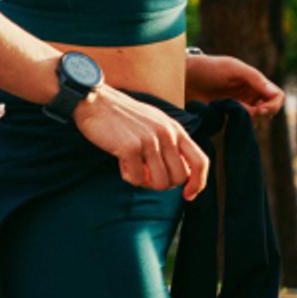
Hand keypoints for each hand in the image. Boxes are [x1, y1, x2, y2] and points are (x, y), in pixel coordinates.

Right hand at [74, 85, 209, 197]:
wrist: (96, 102)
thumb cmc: (124, 117)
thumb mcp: (156, 124)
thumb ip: (171, 145)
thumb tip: (183, 175)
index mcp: (175, 129)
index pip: (200, 161)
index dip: (198, 183)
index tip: (188, 195)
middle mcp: (166, 134)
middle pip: (179, 178)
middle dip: (163, 183)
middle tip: (146, 174)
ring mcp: (149, 141)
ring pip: (160, 183)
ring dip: (146, 182)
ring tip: (133, 167)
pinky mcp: (130, 148)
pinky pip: (137, 180)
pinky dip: (128, 177)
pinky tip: (121, 162)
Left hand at [185, 51, 284, 115]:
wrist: (185, 78)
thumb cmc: (209, 68)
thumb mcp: (233, 69)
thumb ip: (255, 79)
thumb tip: (275, 94)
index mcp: (255, 82)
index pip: (277, 97)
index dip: (272, 106)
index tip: (259, 110)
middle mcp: (251, 95)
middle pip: (270, 111)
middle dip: (261, 114)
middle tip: (245, 112)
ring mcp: (240, 106)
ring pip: (257, 120)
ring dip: (248, 119)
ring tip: (230, 110)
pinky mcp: (229, 116)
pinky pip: (242, 125)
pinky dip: (239, 124)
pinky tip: (226, 116)